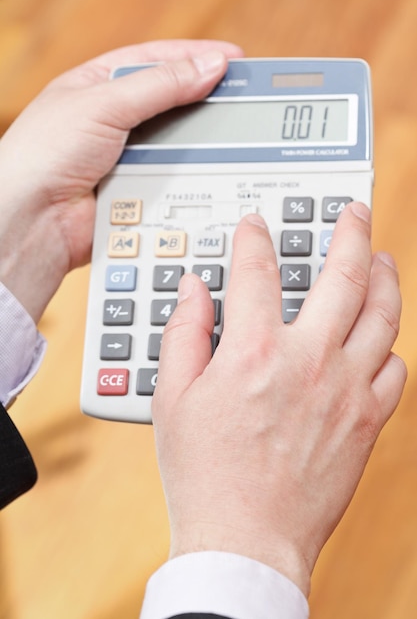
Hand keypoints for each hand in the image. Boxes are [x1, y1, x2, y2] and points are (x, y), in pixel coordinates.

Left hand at [0, 40, 242, 321]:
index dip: (195, 57)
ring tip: (234, 135)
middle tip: (242, 98)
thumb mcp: (103, 104)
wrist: (34, 221)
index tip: (233, 60)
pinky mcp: (135, 191)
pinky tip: (210, 171)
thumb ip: (159, 85)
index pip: (156, 61)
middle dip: (204, 99)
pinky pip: (171, 178)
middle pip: (170, 102)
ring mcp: (125, 157)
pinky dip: (189, 175)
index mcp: (99, 85)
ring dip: (200, 141)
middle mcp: (113, 120)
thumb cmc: (45, 154)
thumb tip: (208, 67)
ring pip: (174, 143)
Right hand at [152, 202, 406, 596]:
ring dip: (385, 279)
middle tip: (355, 213)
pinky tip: (383, 338)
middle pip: (343, 276)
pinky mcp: (367, 422)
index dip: (255, 238)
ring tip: (384, 259)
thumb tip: (193, 293)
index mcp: (255, 351)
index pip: (258, 271)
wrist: (247, 539)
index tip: (256, 226)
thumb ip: (185, 334)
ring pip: (383, 317)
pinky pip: (395, 370)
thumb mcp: (173, 398)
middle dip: (351, 233)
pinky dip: (391, 347)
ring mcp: (346, 390)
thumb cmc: (206, 474)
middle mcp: (309, 361)